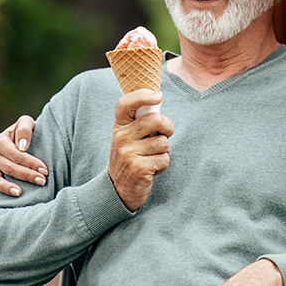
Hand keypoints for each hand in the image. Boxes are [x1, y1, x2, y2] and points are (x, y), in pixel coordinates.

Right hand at [0, 115, 47, 202]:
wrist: (22, 138)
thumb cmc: (27, 131)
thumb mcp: (26, 122)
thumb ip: (24, 129)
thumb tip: (22, 147)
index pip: (16, 154)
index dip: (30, 163)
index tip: (44, 170)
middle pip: (8, 168)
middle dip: (26, 175)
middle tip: (42, 181)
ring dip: (7, 187)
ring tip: (19, 193)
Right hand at [108, 90, 172, 211]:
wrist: (117, 190)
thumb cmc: (130, 158)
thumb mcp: (127, 137)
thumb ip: (139, 121)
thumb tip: (158, 98)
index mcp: (119, 126)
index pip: (125, 103)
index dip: (142, 95)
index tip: (158, 97)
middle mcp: (121, 137)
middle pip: (155, 119)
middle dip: (167, 128)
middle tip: (163, 136)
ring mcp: (128, 153)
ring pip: (164, 142)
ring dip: (164, 152)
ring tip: (151, 158)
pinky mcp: (138, 168)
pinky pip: (164, 159)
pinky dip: (162, 165)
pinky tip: (151, 170)